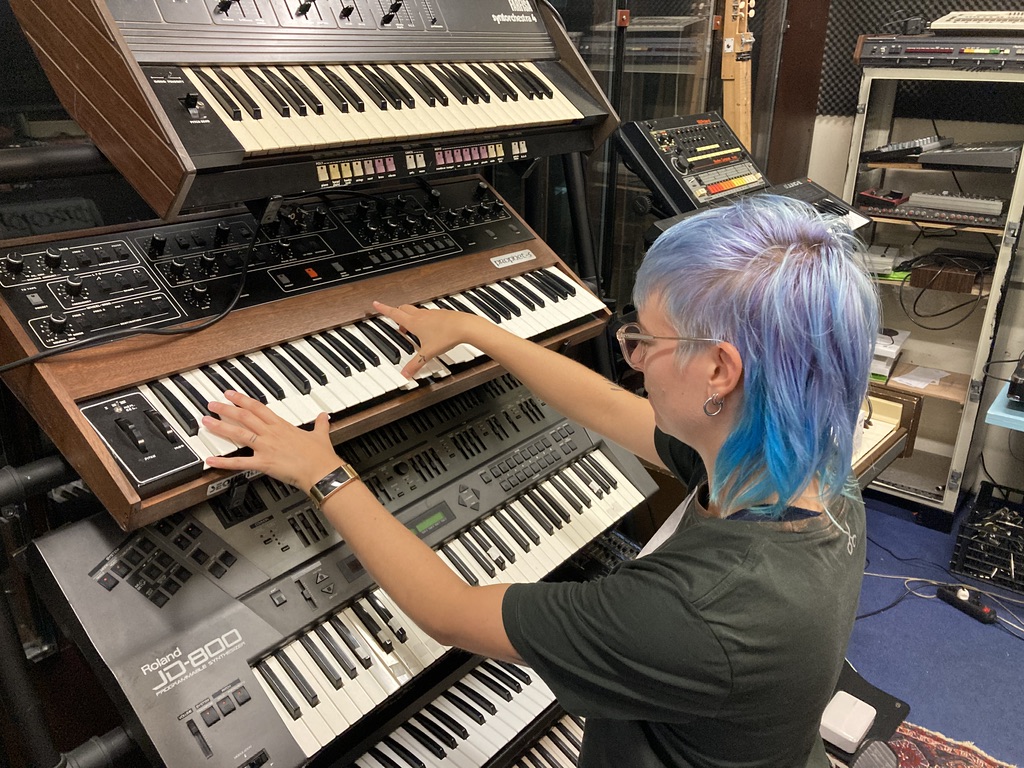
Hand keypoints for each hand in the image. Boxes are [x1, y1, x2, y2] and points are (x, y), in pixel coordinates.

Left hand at [202, 390, 339, 491]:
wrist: (322, 471)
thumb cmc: (321, 456)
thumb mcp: (321, 435)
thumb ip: (320, 424)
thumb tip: (324, 416)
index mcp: (282, 426)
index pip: (258, 408)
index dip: (243, 399)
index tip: (231, 394)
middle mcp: (271, 434)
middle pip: (244, 416)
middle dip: (226, 409)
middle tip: (212, 404)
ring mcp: (266, 447)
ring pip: (239, 433)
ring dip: (221, 427)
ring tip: (206, 422)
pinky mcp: (264, 463)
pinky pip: (240, 462)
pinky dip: (224, 462)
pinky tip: (211, 460)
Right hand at [373, 301, 478, 378]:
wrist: (465, 326)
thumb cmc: (446, 335)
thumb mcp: (428, 354)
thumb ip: (415, 365)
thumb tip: (405, 374)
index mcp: (414, 322)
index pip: (394, 313)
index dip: (383, 309)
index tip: (376, 304)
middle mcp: (421, 315)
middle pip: (403, 309)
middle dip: (397, 313)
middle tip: (394, 319)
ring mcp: (432, 313)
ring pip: (416, 311)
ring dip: (410, 317)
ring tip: (411, 328)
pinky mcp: (441, 315)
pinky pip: (428, 315)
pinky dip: (423, 319)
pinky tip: (428, 329)